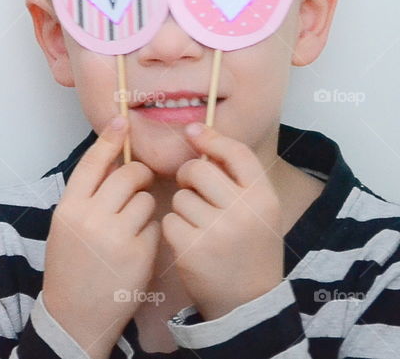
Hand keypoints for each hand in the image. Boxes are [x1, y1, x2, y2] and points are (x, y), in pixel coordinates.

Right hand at [42, 116, 159, 358]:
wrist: (75, 314)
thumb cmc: (71, 265)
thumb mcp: (66, 225)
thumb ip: (86, 196)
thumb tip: (110, 163)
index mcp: (69, 208)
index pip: (92, 163)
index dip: (109, 139)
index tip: (122, 121)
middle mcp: (91, 218)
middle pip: (126, 175)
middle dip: (138, 173)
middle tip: (140, 180)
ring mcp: (116, 236)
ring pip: (144, 199)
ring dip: (145, 204)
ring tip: (133, 222)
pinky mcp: (139, 255)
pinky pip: (155, 225)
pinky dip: (151, 230)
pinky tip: (139, 244)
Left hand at [162, 123, 283, 320]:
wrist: (248, 303)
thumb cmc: (248, 247)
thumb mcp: (257, 210)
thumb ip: (234, 176)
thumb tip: (195, 131)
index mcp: (264, 198)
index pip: (236, 153)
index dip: (212, 138)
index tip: (193, 132)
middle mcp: (244, 212)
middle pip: (199, 170)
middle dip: (188, 175)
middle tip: (193, 190)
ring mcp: (218, 232)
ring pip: (181, 196)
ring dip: (183, 206)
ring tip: (199, 224)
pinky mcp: (193, 250)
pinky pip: (170, 220)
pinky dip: (174, 228)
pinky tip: (190, 241)